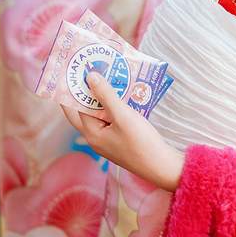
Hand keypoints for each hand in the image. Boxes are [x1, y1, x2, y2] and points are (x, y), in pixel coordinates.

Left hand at [61, 72, 183, 191]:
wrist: (160, 165)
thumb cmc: (141, 141)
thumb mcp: (123, 115)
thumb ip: (106, 95)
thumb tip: (89, 76)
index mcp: (91, 132)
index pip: (76, 106)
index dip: (75, 88)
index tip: (75, 71)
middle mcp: (95, 137)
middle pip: (83, 111)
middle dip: (84, 93)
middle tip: (87, 73)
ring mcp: (107, 140)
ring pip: (98, 115)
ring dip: (101, 98)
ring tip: (107, 79)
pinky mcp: (119, 141)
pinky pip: (110, 120)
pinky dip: (113, 107)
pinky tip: (123, 97)